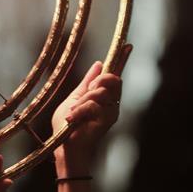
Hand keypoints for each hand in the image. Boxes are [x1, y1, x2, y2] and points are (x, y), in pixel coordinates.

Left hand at [52, 44, 132, 174]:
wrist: (64, 146)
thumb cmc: (67, 126)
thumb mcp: (74, 98)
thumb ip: (87, 83)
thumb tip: (98, 64)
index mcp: (103, 96)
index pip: (115, 74)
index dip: (121, 58)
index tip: (128, 44)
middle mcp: (111, 103)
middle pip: (111, 79)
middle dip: (96, 83)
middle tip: (83, 96)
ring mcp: (111, 112)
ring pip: (100, 91)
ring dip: (82, 101)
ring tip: (73, 114)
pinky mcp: (107, 120)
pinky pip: (93, 104)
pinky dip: (79, 111)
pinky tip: (72, 119)